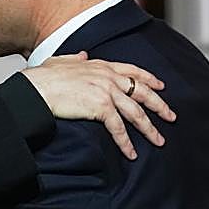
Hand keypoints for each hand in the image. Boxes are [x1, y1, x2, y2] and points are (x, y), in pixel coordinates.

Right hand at [20, 52, 175, 159]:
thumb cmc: (43, 78)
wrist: (36, 88)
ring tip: (158, 140)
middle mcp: (108, 76)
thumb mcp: (61, 62)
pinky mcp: (100, 107)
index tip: (161, 86)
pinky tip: (131, 153)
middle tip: (171, 116)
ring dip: (149, 128)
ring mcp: (106, 91)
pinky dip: (126, 143)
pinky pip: (118, 128)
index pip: (133, 71)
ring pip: (136, 112)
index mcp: (100, 66)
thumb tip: (83, 55)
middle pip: (142, 91)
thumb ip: (75, 59)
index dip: (149, 79)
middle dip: (159, 105)